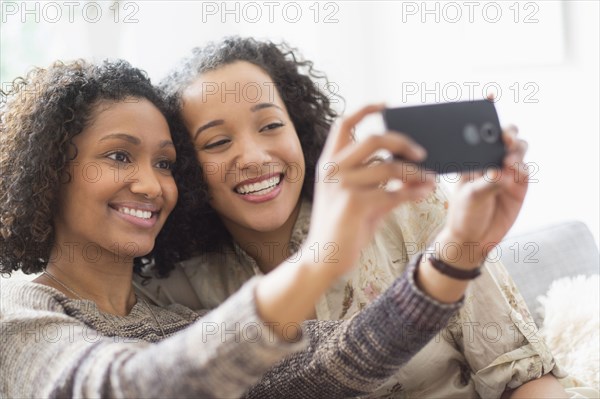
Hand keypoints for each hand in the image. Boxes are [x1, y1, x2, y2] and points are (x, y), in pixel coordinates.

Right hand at [304, 104, 435, 277]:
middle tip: (422, 152)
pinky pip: (394, 193)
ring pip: (389, 167)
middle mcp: (332, 169)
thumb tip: (413, 169)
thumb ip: (379, 180)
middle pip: (374, 139)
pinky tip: (424, 193)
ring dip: (416, 172)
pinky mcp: (355, 204)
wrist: (323, 257)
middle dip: (403, 142)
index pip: (343, 123)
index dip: (366, 109)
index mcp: (329, 162)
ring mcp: (342, 186)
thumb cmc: (343, 225)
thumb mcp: (357, 196)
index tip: (387, 105)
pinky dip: (414, 193)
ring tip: (430, 178)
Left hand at [435, 126, 528, 267]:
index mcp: (472, 157)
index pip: (480, 131)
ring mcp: (507, 171)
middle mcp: (490, 160)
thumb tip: (501, 171)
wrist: (474, 239)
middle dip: (508, 131)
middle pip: (506, 136)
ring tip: (507, 161)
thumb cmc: (463, 214)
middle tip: (504, 138)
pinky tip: (511, 173)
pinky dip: (521, 167)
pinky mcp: (519, 185)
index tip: (489, 97)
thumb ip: (487, 183)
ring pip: (519, 150)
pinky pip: (525, 169)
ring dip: (516, 150)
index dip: (486, 113)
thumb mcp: (470, 196)